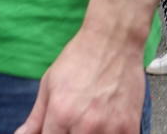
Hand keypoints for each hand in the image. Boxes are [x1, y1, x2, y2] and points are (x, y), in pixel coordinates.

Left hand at [15, 26, 144, 133]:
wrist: (113, 40)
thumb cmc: (79, 58)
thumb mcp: (49, 84)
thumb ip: (36, 117)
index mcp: (61, 114)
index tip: (56, 129)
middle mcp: (84, 125)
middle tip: (74, 121)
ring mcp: (110, 128)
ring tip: (91, 120)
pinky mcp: (130, 128)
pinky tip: (107, 123)